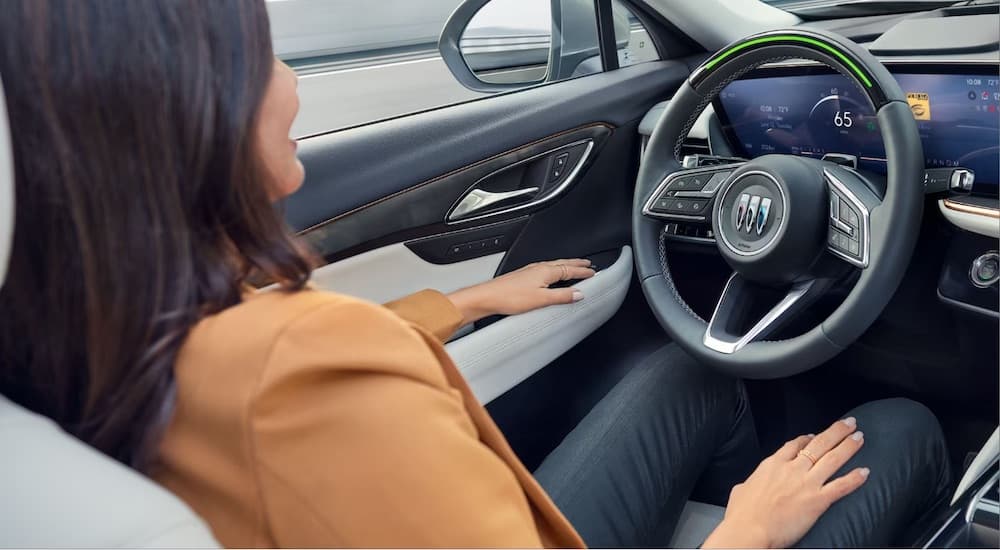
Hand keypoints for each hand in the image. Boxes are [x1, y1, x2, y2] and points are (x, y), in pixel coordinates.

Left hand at [446, 259, 594, 324]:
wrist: (488, 297)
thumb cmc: (509, 297)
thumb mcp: (541, 299)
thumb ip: (561, 297)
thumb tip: (578, 294)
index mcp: (545, 271)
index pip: (570, 269)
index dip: (583, 271)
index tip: (593, 272)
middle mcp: (538, 268)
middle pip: (563, 264)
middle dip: (576, 264)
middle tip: (587, 264)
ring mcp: (530, 271)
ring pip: (554, 266)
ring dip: (566, 266)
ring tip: (573, 268)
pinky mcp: (523, 277)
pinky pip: (545, 270)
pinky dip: (555, 271)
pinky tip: (552, 277)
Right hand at [703, 417, 869, 548]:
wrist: (749, 529)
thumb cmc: (741, 514)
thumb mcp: (740, 490)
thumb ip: (749, 484)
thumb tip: (746, 486)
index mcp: (772, 465)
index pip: (794, 445)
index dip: (807, 438)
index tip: (815, 435)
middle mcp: (792, 469)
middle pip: (818, 444)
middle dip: (836, 432)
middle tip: (849, 423)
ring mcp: (806, 483)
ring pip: (832, 459)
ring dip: (848, 447)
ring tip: (859, 437)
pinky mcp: (817, 500)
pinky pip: (841, 486)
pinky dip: (854, 478)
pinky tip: (865, 472)